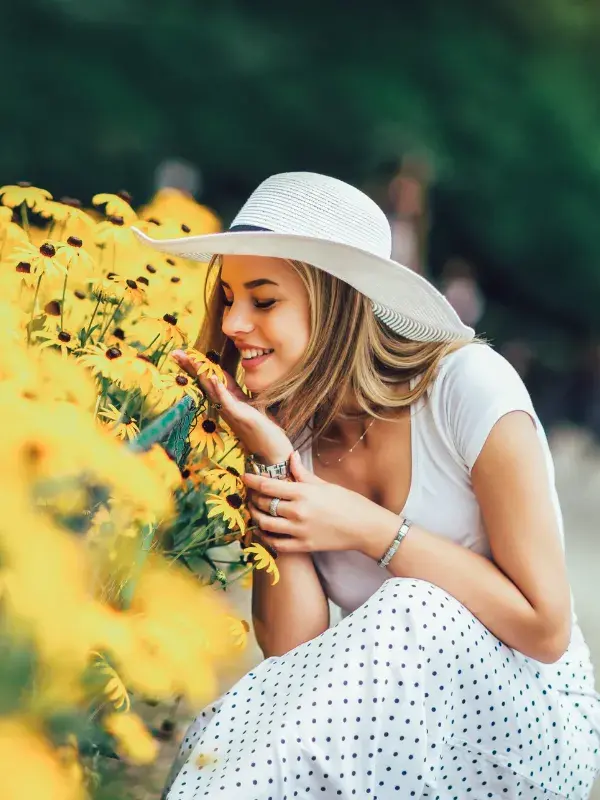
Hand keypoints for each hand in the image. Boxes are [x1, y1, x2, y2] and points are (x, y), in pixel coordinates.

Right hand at [170, 349, 292, 460]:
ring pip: (213, 390)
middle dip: (191, 367)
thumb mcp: (249, 406)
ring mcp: (232, 412)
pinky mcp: (242, 417)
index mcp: (227, 401)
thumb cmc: (263, 430)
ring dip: (202, 374)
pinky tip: (215, 379)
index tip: (182, 353)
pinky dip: (221, 390)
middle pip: (206, 382)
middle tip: (175, 353)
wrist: (273, 452)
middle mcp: (225, 406)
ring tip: (191, 359)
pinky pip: (229, 402)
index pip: (210, 379)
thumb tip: (225, 380)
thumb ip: (238, 394)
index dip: (197, 365)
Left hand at [243, 451, 391, 553]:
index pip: (269, 485)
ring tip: (254, 510)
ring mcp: (299, 531)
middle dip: (253, 498)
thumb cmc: (348, 503)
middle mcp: (298, 512)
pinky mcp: (303, 546)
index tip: (245, 477)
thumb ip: (303, 473)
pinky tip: (263, 530)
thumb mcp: (325, 484)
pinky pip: (275, 544)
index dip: (253, 480)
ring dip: (255, 516)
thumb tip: (291, 456)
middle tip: (251, 493)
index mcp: (304, 492)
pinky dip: (265, 537)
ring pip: (265, 524)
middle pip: (264, 504)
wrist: (365, 528)